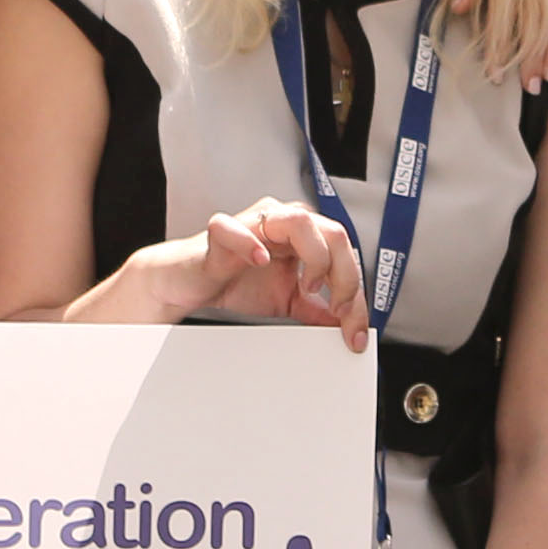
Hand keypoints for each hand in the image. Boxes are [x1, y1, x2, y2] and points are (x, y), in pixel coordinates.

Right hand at [176, 200, 370, 345]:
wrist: (192, 284)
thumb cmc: (237, 281)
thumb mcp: (287, 301)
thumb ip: (317, 309)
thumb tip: (346, 326)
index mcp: (304, 235)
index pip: (344, 253)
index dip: (355, 291)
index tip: (353, 328)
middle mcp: (284, 222)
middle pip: (333, 232)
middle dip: (345, 275)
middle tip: (338, 307)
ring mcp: (254, 222)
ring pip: (299, 220)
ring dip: (314, 255)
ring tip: (307, 286)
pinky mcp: (222, 232)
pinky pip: (236, 228)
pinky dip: (251, 243)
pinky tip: (261, 260)